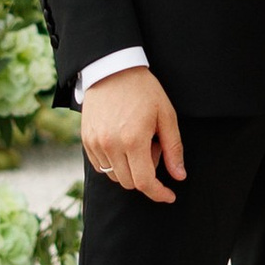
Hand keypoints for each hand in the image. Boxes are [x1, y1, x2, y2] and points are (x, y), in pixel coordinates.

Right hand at [82, 68, 185, 203]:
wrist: (112, 68)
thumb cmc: (144, 90)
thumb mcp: (166, 115)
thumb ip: (173, 148)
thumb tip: (179, 176)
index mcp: (133, 140)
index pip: (144, 182)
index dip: (158, 193)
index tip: (169, 196)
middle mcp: (111, 145)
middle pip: (129, 182)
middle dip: (146, 174)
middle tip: (153, 147)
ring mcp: (95, 143)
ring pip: (114, 176)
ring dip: (130, 169)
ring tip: (137, 141)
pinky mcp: (86, 139)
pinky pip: (101, 165)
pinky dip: (114, 163)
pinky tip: (123, 141)